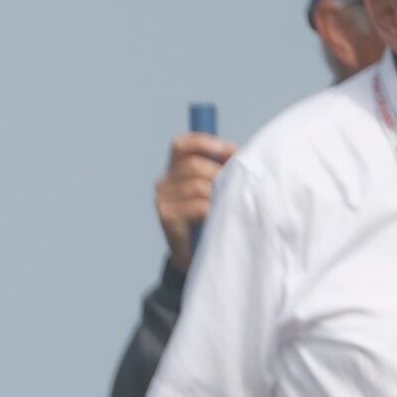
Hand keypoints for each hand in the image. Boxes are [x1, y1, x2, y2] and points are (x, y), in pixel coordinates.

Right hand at [155, 131, 234, 270]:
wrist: (198, 254)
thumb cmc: (212, 216)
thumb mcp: (217, 186)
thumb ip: (222, 167)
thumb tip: (232, 151)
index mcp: (175, 170)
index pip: (180, 145)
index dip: (202, 142)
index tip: (226, 149)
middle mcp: (164, 182)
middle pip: (194, 164)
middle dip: (218, 173)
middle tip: (233, 186)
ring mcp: (163, 200)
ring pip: (198, 186)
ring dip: (218, 194)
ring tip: (225, 205)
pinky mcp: (167, 217)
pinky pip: (198, 206)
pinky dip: (212, 210)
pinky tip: (215, 218)